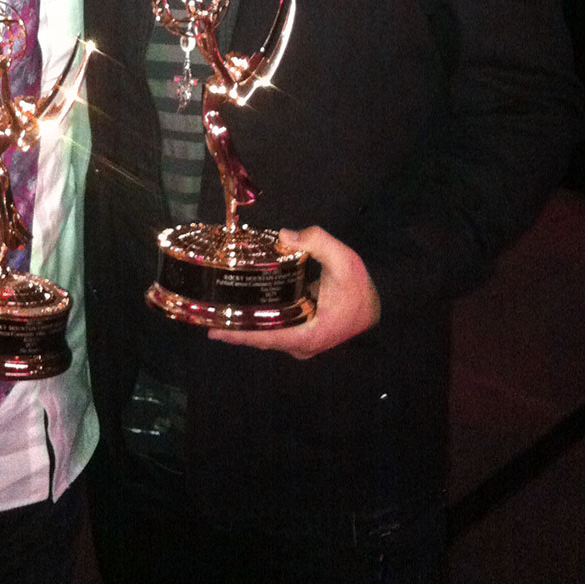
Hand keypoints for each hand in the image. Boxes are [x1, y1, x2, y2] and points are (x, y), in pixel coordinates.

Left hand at [209, 225, 379, 358]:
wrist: (377, 305)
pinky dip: (257, 323)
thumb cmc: (358, 287)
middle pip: (261, 339)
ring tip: (217, 314)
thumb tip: (283, 237)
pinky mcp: (302, 336)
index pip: (267, 337)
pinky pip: (274, 332)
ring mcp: (302, 344)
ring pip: (267, 337)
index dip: (240, 335)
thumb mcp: (343, 259)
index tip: (214, 331)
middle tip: (207, 316)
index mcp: (309, 334)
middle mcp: (302, 345)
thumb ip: (317, 242)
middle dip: (235, 329)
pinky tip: (241, 311)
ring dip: (244, 327)